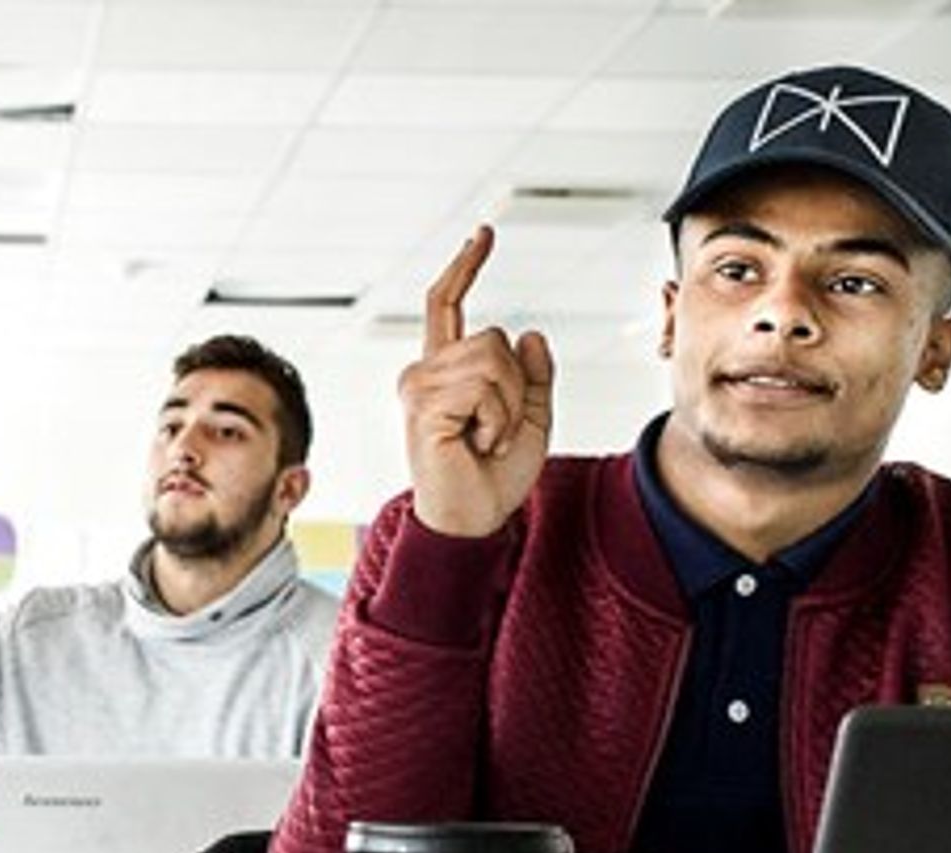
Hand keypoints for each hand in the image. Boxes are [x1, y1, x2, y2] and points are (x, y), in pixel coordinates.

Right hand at [396, 226, 555, 538]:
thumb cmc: (494, 477)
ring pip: (492, 359)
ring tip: (487, 438)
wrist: (474, 520)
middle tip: (498, 430)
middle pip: (491, 337)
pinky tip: (479, 443)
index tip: (484, 233)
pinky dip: (498, 418)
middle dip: (516, 385)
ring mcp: (419, 386)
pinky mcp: (423, 405)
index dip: (466, 266)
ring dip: (509, 404)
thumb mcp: (532, 418)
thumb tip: (529, 335)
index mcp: (445, 371)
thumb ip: (532, 376)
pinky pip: (484, 386)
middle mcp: (423, 372)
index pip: (448, 304)